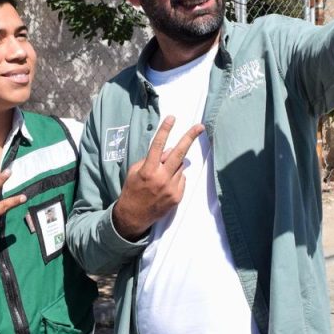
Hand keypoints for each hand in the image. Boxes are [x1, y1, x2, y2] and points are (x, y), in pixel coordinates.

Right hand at [112, 116, 204, 240]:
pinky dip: (176, 178)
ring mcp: (171, 188)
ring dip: (174, 165)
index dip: (165, 130)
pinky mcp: (177, 197)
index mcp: (148, 170)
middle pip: (179, 154)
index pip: (158, 146)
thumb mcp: (135, 171)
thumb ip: (152, 159)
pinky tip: (165, 186)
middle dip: (190, 138)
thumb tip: (170, 150)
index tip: (172, 118)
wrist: (134, 216)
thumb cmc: (132, 189)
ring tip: (162, 175)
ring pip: (180, 167)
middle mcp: (161, 178)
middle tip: (200, 127)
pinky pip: (181, 179)